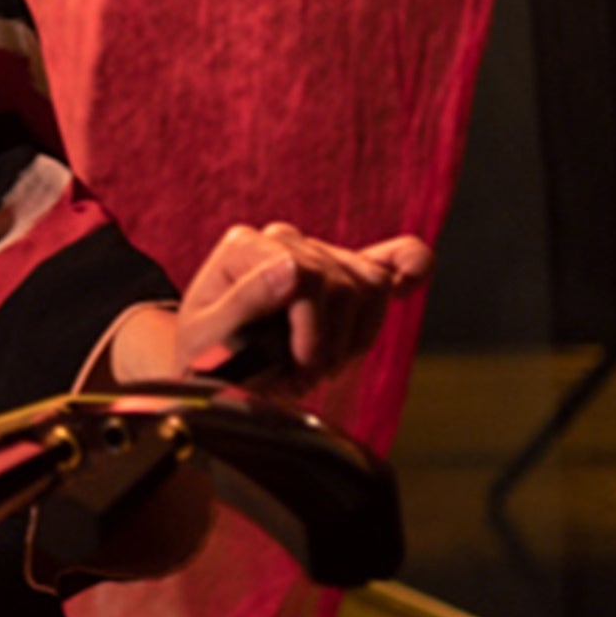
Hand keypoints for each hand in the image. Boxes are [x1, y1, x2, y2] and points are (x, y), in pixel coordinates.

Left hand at [112, 223, 432, 389]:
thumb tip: (291, 268)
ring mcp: (315, 253)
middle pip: (342, 284)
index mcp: (244, 247)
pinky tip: (412, 280)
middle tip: (304, 376)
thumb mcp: (207, 338)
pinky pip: (388, 259)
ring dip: (354, 338)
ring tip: (321, 364)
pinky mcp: (343, 272)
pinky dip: (408, 267)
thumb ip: (244, 302)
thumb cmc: (204, 357)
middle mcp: (281, 240)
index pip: (306, 275)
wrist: (210, 369)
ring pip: (371, 284)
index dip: (311, 332)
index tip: (295, 368)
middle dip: (331, 343)